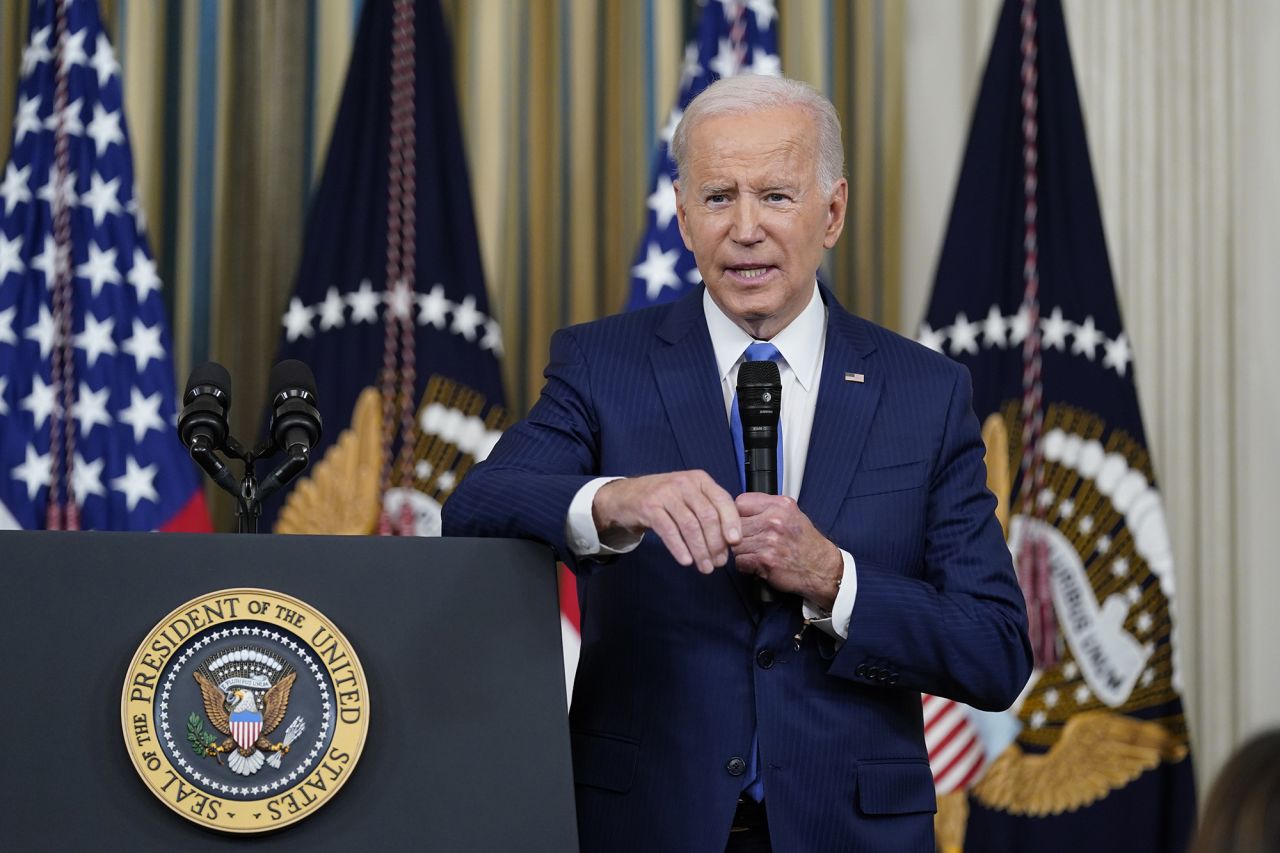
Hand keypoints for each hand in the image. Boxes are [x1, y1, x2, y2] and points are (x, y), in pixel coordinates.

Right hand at [592, 471, 740, 573]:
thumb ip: (710, 510)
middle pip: (707, 516)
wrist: (627, 495)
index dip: (731, 522)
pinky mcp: (649, 507)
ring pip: (690, 526)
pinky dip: (679, 548)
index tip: (735, 542)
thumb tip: (731, 539)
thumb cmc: (665, 499)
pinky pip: (669, 531)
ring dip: (700, 550)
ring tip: (705, 567)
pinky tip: (686, 561)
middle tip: (718, 562)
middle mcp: (684, 483)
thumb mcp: (690, 496)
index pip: (722, 500)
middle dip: (716, 543)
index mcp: (700, 480)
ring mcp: (665, 494)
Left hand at [733, 493, 843, 608]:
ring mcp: (769, 540)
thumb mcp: (792, 514)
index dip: (738, 514)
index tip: (744, 522)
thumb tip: (740, 507)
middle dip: (738, 535)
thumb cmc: (805, 543)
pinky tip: (758, 563)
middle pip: (734, 525)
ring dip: (742, 551)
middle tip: (751, 540)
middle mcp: (774, 520)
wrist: (821, 568)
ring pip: (735, 544)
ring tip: (756, 552)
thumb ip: (767, 507)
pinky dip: (746, 565)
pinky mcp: (765, 560)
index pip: (741, 503)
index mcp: (780, 505)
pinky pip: (740, 561)